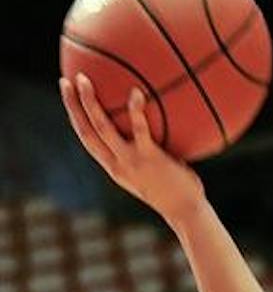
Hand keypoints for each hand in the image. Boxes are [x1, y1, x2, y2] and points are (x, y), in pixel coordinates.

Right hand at [60, 75, 204, 228]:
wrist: (187, 213)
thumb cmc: (176, 192)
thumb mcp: (153, 173)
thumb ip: (146, 153)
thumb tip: (154, 128)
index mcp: (115, 168)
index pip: (88, 141)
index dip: (76, 119)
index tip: (69, 98)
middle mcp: (117, 166)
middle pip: (85, 132)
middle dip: (72, 107)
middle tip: (65, 81)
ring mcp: (131, 162)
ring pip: (102, 128)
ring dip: (89, 102)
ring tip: (84, 78)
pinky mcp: (149, 158)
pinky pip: (139, 129)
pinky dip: (135, 110)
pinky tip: (136, 91)